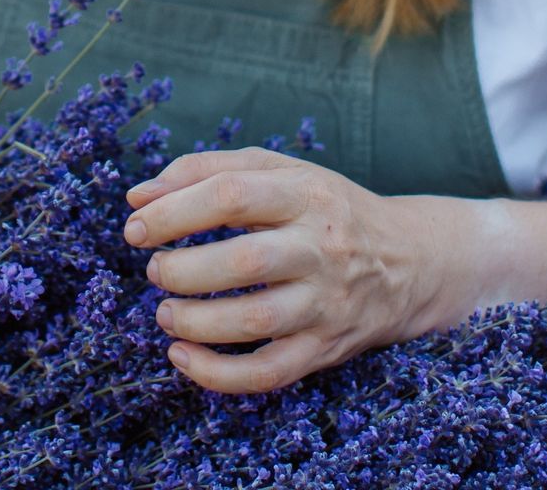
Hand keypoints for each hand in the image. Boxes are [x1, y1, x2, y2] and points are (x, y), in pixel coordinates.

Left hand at [122, 147, 466, 393]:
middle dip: (182, 270)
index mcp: (305, 193)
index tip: (136, 228)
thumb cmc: (326, 209)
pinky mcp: (325, 348)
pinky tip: (183, 357)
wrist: (410, 260)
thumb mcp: (279, 171)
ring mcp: (326, 302)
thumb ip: (205, 170)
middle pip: (244, 261)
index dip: (172, 212)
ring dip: (196, 322)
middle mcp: (320, 247)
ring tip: (165, 313)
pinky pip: (269, 372)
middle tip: (155, 269)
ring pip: (255, 320)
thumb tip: (137, 195)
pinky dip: (218, 375)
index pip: (231, 194)